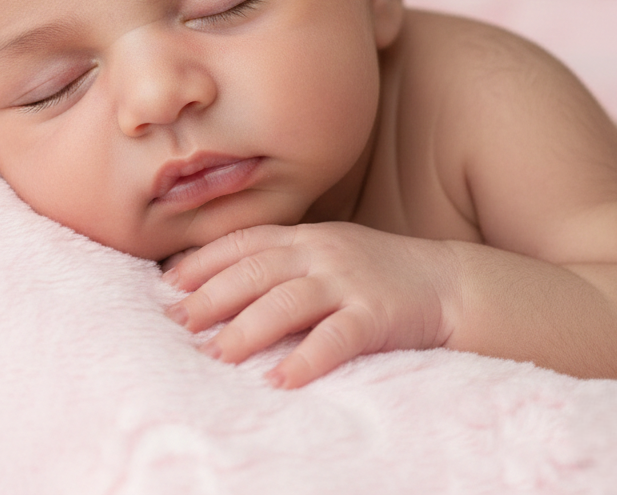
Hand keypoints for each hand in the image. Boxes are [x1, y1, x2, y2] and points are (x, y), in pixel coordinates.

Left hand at [162, 222, 456, 387]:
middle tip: (179, 323)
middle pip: (257, 271)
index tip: (169, 284)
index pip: (244, 242)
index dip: (204, 260)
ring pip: (288, 301)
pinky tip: (281, 380)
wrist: (447, 282)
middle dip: (213, 296)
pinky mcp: (377, 314)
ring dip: (249, 329)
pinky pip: (337, 337)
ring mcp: (349, 281)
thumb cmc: (375, 271)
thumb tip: (225, 283)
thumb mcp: (326, 251)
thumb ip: (283, 259)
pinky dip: (306, 359)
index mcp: (304, 236)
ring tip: (217, 354)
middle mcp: (321, 253)